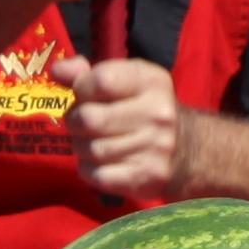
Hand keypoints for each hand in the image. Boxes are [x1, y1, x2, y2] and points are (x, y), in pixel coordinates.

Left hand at [70, 56, 180, 198]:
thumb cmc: (145, 109)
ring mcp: (154, 148)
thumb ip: (88, 73)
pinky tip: (98, 163)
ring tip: (91, 142)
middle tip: (81, 123)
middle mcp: (158, 113)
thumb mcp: (126, 81)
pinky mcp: (146, 177)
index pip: (101, 80)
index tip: (84, 95)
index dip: (82, 88)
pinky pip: (96, 175)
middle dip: (76, 121)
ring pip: (90, 149)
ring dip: (81, 147)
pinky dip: (88, 170)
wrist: (190, 149)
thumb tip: (58, 71)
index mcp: (152, 82)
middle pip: (90, 118)